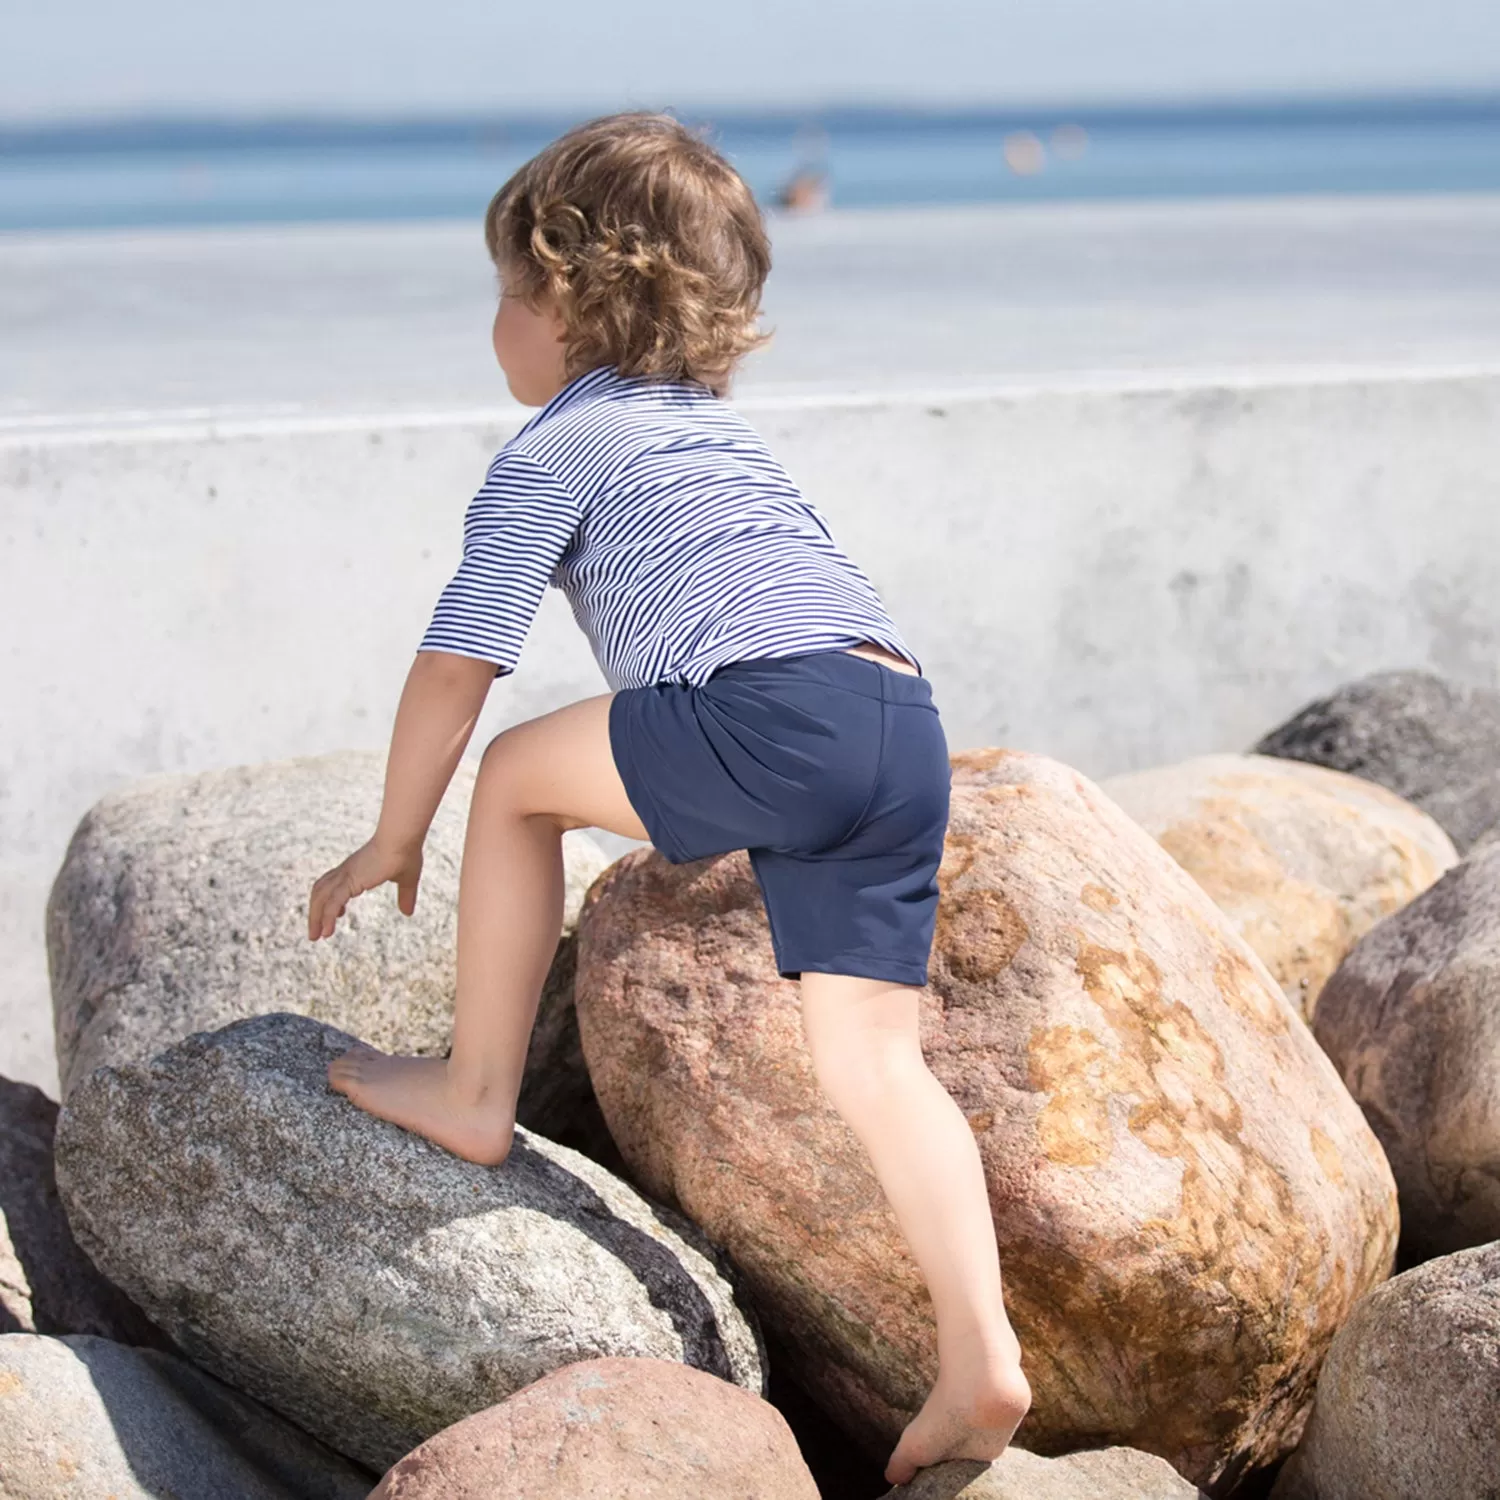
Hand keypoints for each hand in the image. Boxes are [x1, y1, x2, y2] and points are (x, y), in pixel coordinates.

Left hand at [308, 837, 422, 940]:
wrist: (402, 839)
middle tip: (315, 933)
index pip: (333, 883)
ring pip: (320, 898)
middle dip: (315, 912)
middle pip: (320, 891)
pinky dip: (326, 918)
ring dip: (315, 918)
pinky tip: (327, 932)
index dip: (330, 899)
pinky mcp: (349, 881)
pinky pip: (332, 903)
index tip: (338, 914)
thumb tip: (408, 912)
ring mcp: (345, 875)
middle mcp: (346, 871)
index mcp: (356, 869)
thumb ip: (406, 896)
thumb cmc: (406, 853)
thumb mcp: (407, 879)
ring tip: (316, 937)